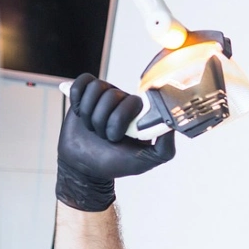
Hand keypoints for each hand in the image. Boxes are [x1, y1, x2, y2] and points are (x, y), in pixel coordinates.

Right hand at [56, 73, 175, 211]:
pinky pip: (81, 83)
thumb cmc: (116, 162)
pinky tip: (79, 112)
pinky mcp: (85, 94)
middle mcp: (123, 100)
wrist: (85, 166)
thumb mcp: (146, 160)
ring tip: (92, 127)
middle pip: (111, 95)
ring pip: (95, 88)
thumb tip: (172, 125)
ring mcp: (104, 95)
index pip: (132, 101)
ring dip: (88, 113)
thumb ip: (165, 147)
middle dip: (102, 121)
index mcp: (140, 113)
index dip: (118, 120)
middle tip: (102, 135)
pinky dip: (77, 99)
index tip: (116, 137)